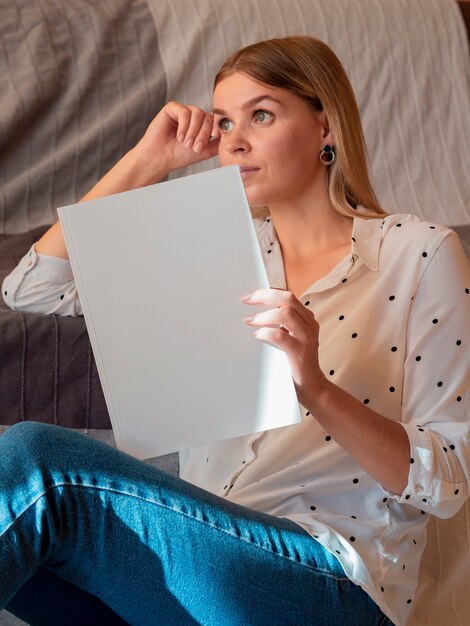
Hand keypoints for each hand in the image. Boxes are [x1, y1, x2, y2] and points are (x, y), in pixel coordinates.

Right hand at [136, 101, 220, 175]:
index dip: (216, 128)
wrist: (160, 158)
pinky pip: (185, 112)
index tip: (214, 137)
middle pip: (207, 117)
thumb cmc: (179, 156)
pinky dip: (184, 126)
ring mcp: (183, 111)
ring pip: (198, 113)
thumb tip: (228, 134)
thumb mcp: (205, 150)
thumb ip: (217, 142)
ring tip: (186, 143)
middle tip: (195, 148)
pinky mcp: (172, 108)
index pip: (214, 121)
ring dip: (194, 131)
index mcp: (201, 125)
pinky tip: (179, 136)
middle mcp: (193, 117)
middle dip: (203, 134)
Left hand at [242, 289, 327, 405]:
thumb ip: (279, 324)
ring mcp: (307, 338)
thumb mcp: (290, 337)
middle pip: (288, 299)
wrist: (312, 387)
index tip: (250, 296)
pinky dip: (265, 333)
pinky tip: (258, 336)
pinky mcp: (300, 353)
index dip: (268, 292)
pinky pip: (280, 336)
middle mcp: (310, 325)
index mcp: (307, 319)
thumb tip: (254, 312)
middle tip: (247, 301)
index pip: (288, 296)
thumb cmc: (295, 361)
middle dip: (265, 297)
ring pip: (286, 314)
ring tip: (250, 321)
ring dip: (264, 316)